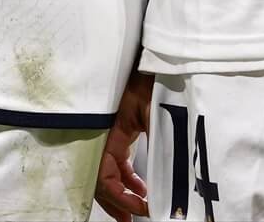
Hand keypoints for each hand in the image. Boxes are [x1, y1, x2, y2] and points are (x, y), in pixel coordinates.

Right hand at [96, 71, 153, 219]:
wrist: (157, 58)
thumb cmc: (153, 81)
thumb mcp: (156, 114)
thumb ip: (157, 146)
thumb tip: (162, 183)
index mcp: (108, 134)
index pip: (105, 177)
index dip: (120, 198)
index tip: (142, 208)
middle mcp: (105, 136)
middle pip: (101, 179)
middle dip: (115, 202)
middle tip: (129, 219)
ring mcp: (112, 133)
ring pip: (108, 172)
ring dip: (120, 192)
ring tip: (137, 207)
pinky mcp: (122, 130)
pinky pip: (117, 160)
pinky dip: (126, 177)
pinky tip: (141, 187)